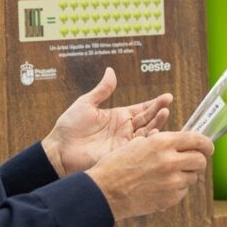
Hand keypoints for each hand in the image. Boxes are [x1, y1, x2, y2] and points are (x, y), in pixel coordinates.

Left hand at [42, 68, 171, 176]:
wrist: (58, 150)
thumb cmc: (69, 127)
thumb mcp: (86, 103)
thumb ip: (102, 89)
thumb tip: (111, 71)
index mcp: (118, 117)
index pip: (142, 109)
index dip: (154, 103)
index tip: (167, 97)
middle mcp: (124, 130)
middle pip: (148, 119)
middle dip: (159, 111)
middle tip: (168, 103)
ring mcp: (124, 143)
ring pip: (147, 133)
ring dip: (157, 124)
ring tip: (165, 113)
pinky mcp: (121, 155)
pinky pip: (139, 148)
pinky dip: (149, 141)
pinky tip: (157, 133)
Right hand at [85, 131, 212, 220]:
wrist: (104, 192)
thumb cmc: (117, 165)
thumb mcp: (139, 144)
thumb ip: (163, 142)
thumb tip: (183, 143)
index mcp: (163, 142)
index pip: (197, 140)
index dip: (207, 144)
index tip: (208, 147)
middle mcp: (171, 160)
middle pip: (200, 160)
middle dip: (198, 161)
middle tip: (191, 162)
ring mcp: (172, 181)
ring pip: (193, 177)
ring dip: (185, 175)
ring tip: (167, 176)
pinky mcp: (170, 198)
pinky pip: (183, 191)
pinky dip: (176, 189)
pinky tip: (160, 187)